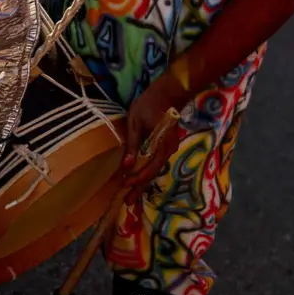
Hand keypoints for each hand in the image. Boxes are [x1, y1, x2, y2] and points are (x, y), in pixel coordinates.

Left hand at [120, 77, 183, 194]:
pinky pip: (157, 163)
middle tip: (128, 201)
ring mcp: (169, 149)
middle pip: (154, 173)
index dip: (137, 178)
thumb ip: (132, 144)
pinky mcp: (166, 146)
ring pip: (155, 169)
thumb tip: (126, 166)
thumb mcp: (135, 122)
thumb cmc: (149, 104)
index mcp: (161, 144)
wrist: (168, 92)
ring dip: (143, 181)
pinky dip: (147, 172)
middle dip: (140, 187)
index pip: (150, 168)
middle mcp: (168, 150)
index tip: (124, 184)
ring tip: (131, 194)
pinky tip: (138, 177)